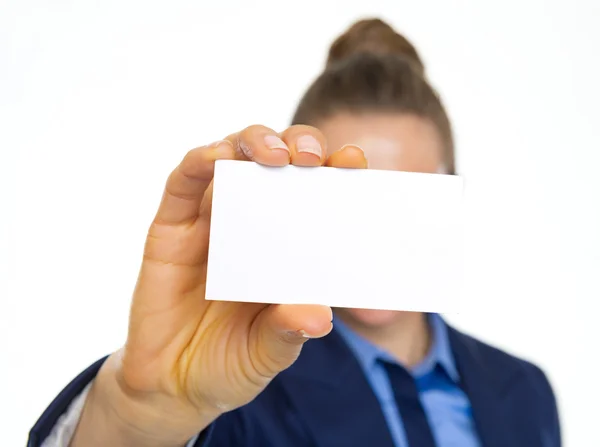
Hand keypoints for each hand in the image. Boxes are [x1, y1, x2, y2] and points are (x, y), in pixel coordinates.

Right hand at [71, 125, 367, 445]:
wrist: (172, 384)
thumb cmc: (229, 362)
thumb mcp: (268, 352)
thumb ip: (289, 331)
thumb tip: (319, 316)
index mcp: (288, 246)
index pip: (317, 194)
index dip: (336, 172)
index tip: (353, 163)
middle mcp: (254, 222)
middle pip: (278, 161)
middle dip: (298, 145)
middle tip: (311, 158)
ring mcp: (212, 219)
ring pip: (233, 156)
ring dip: (254, 142)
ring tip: (272, 155)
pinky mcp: (173, 225)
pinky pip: (184, 181)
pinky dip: (200, 161)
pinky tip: (216, 158)